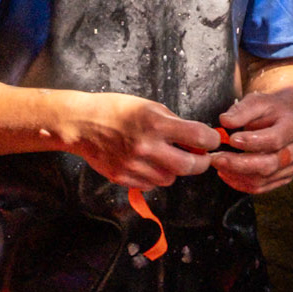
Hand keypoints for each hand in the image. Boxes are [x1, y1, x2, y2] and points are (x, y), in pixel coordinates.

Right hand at [69, 92, 219, 188]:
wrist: (81, 124)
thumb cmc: (115, 110)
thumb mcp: (148, 106)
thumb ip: (173, 123)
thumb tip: (196, 138)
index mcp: (155, 124)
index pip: (199, 137)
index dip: (211, 140)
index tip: (212, 140)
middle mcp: (147, 147)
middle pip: (190, 166)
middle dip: (201, 162)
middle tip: (200, 157)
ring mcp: (134, 165)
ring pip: (170, 179)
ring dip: (174, 170)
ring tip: (166, 158)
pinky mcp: (122, 177)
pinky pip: (150, 185)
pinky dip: (154, 176)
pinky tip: (147, 164)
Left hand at [214, 91, 292, 194]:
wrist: (286, 118)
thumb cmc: (270, 110)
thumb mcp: (257, 101)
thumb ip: (241, 111)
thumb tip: (225, 121)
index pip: (274, 139)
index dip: (252, 142)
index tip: (231, 140)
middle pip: (269, 164)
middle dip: (238, 164)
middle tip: (216, 158)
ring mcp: (292, 167)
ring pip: (263, 179)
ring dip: (236, 175)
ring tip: (217, 164)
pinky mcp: (283, 178)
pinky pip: (261, 187)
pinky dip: (240, 183)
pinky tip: (226, 173)